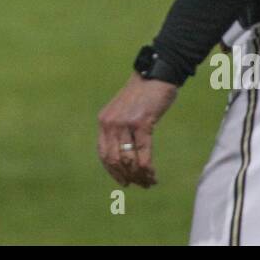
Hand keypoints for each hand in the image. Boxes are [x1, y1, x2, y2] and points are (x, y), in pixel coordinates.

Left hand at [97, 73, 177, 187]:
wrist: (156, 74)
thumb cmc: (143, 94)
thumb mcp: (124, 111)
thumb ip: (120, 130)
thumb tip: (125, 159)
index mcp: (104, 121)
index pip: (103, 154)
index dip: (113, 172)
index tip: (124, 182)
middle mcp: (110, 123)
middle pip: (114, 161)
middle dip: (127, 177)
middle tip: (140, 185)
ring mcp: (124, 123)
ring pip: (128, 160)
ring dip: (139, 175)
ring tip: (149, 182)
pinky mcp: (141, 122)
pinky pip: (143, 153)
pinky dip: (148, 168)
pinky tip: (153, 174)